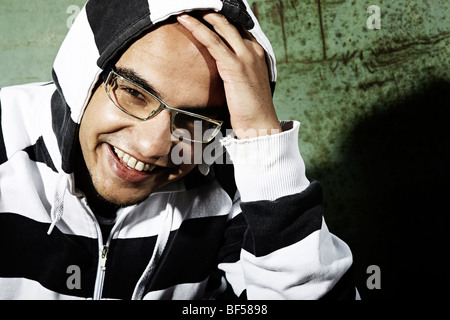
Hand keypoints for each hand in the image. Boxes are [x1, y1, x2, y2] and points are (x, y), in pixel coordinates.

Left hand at [177, 12, 280, 138]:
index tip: (206, 14)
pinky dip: (197, 28)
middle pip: (229, 23)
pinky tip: (185, 21)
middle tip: (195, 7)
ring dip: (202, 15)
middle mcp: (253, 51)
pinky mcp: (234, 66)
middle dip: (211, 13)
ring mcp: (245, 57)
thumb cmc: (251, 110)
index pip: (238, 29)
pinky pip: (212, 41)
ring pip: (221, 27)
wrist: (260, 125)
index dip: (221, 20)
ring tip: (186, 9)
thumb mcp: (246, 85)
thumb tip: (221, 71)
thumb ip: (236, 72)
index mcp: (257, 54)